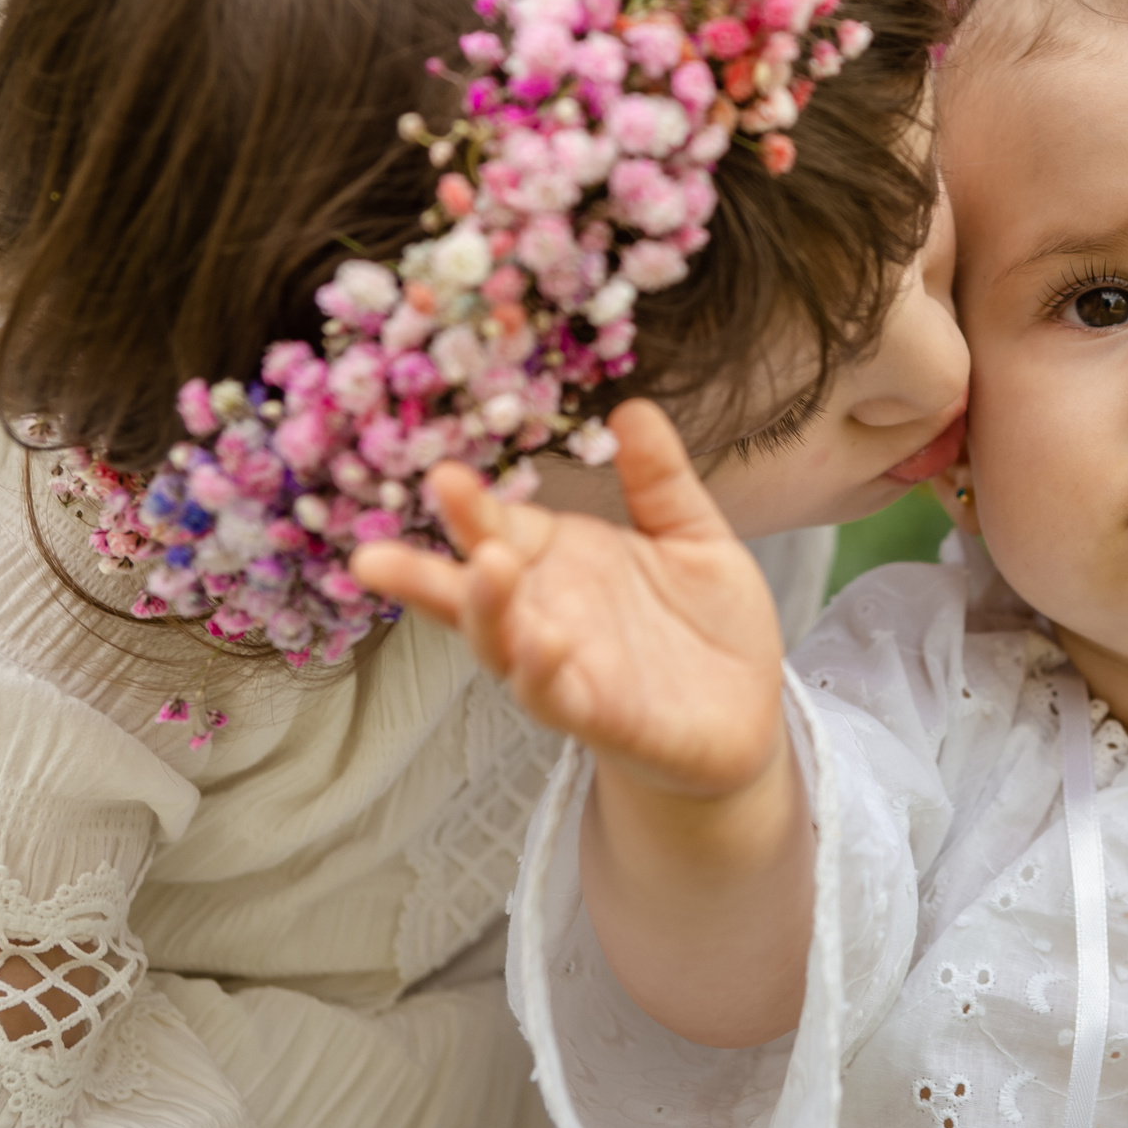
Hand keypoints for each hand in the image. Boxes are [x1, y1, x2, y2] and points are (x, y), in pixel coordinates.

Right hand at [351, 400, 787, 800]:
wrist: (744, 711)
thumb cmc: (702, 623)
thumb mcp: (692, 535)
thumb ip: (660, 479)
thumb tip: (631, 409)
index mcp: (561, 560)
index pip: (500, 527)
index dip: (470, 506)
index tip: (440, 473)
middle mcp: (547, 612)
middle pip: (473, 589)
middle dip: (428, 571)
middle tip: (383, 547)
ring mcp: (566, 669)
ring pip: (500, 645)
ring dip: (486, 611)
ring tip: (485, 568)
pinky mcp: (601, 718)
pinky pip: (558, 695)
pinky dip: (544, 671)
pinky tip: (548, 641)